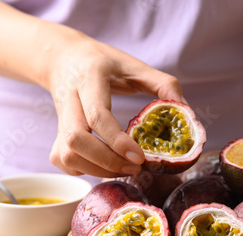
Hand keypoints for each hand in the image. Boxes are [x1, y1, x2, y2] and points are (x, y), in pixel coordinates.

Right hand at [47, 37, 184, 177]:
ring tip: (123, 169)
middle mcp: (70, 99)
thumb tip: (186, 112)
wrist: (64, 59)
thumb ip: (163, 85)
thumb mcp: (135, 66)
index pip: (98, 115)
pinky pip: (62, 161)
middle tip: (135, 167)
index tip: (140, 158)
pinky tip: (103, 166)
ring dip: (96, 169)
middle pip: (76, 140)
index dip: (118, 141)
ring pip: (66, 154)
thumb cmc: (105, 64)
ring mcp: (59, 119)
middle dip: (107, 161)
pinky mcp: (55, 134)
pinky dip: (83, 170)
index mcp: (90, 79)